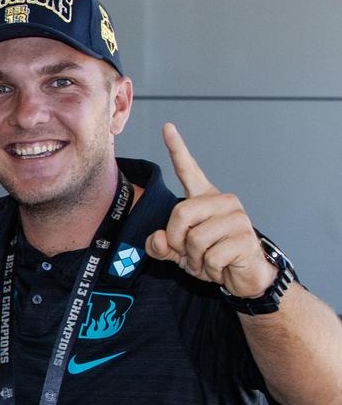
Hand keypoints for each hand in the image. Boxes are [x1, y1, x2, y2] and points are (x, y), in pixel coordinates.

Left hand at [145, 123, 276, 296]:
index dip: (177, 149)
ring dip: (194, 259)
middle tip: (187, 253)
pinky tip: (221, 267)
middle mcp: (223, 202)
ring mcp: (237, 218)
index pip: (188, 170)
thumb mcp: (178, 252)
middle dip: (176, 240)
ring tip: (206, 260)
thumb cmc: (211, 257)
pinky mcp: (246, 238)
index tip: (167, 127)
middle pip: (180, 213)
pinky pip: (210, 256)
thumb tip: (158, 240)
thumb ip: (161, 245)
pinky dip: (209, 269)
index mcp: (204, 199)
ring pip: (195, 238)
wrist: (244, 277)